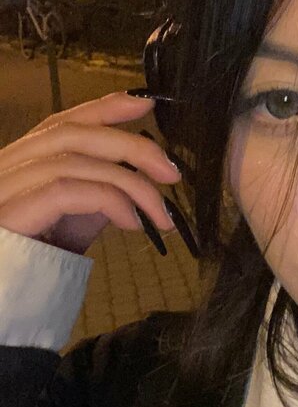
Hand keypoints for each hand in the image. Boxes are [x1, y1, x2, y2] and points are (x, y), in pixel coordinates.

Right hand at [0, 92, 180, 255]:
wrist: (0, 304)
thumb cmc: (28, 266)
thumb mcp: (68, 225)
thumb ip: (94, 196)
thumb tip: (135, 181)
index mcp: (18, 163)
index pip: (61, 122)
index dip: (103, 107)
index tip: (144, 102)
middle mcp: (4, 166)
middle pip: (71, 134)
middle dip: (129, 146)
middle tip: (172, 172)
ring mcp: (3, 187)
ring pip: (73, 160)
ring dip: (129, 183)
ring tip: (160, 212)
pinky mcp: (9, 213)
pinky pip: (67, 191)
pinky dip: (108, 200)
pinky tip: (132, 223)